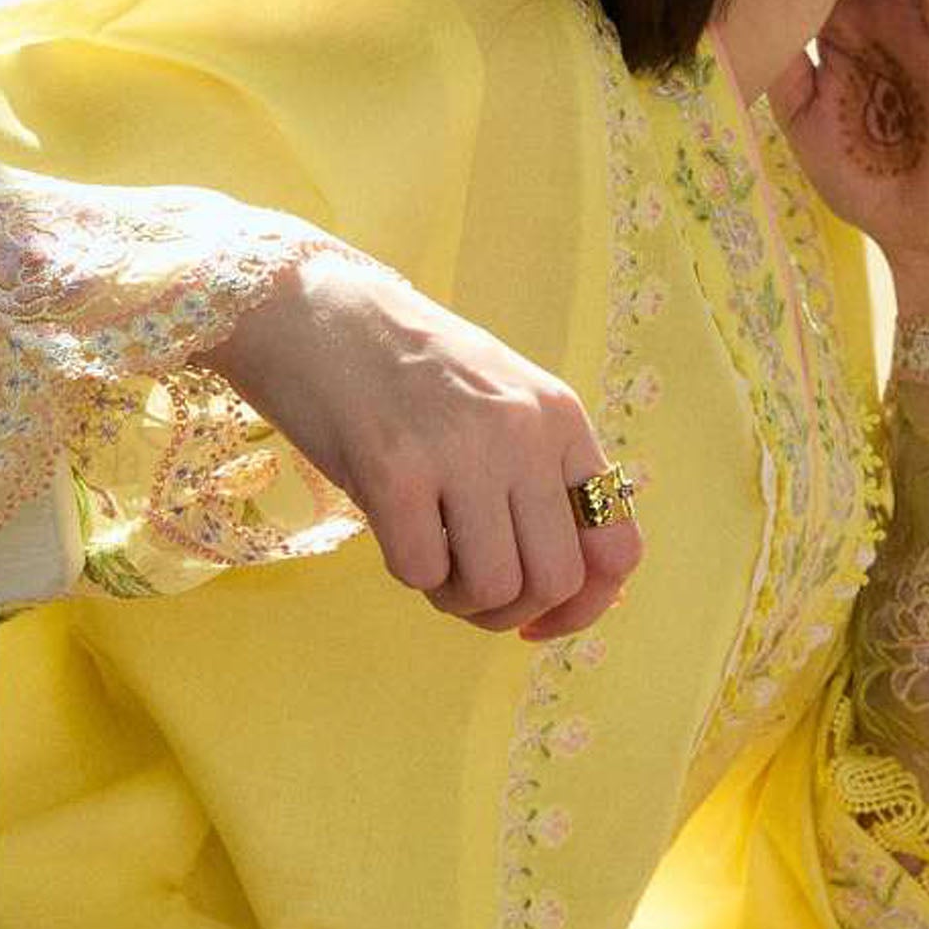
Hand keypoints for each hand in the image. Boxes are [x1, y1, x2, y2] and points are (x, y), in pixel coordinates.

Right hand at [212, 251, 641, 640]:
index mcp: (561, 418)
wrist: (310, 309)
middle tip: (469, 593)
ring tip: (431, 558)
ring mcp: (462, 450)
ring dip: (458, 598)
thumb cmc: (403, 368)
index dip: (585, 606)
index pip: (618, 547)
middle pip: (555, 581)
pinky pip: (423, 574)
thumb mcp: (500, 403)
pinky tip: (394, 531)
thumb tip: (567, 588)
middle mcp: (524, 431)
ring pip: (495, 589)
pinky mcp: (395, 471)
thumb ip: (539, 479)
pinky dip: (410, 573)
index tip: (540, 619)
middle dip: (512, 612)